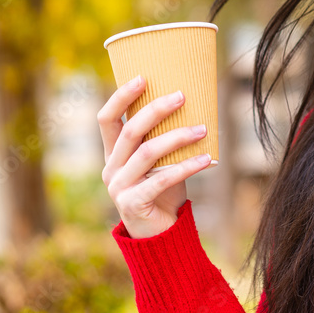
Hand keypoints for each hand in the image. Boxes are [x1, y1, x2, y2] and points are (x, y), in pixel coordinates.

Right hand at [97, 75, 212, 238]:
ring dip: (178, 137)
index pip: (106, 119)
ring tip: (203, 129)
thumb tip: (193, 104)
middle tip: (182, 96)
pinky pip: (162, 179)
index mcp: (113, 154)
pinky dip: (187, 166)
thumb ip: (163, 138)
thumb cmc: (163, 190)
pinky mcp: (133, 203)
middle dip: (156, 109)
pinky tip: (207, 159)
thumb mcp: (160, 162)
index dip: (121, 96)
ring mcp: (119, 187)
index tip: (143, 77)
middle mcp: (111, 168)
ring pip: (148, 152)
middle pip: (130, 130)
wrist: (159, 235)